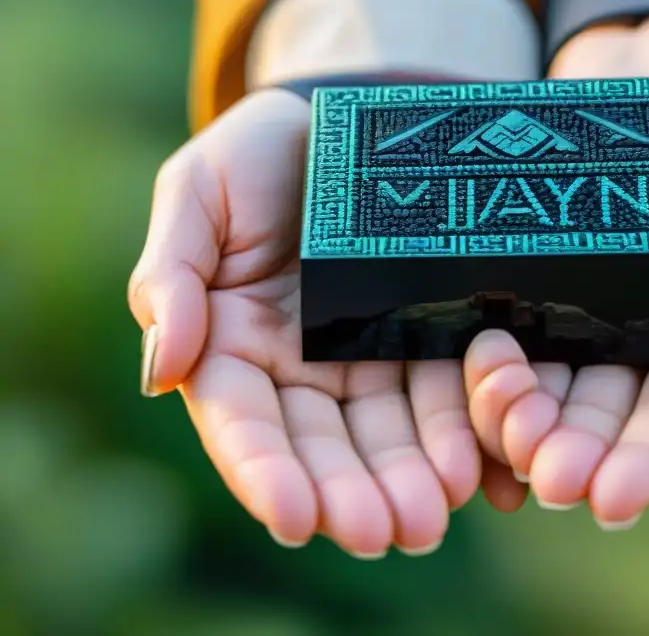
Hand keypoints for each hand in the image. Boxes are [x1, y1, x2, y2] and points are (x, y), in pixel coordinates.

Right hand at [128, 89, 521, 556]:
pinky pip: (444, 388)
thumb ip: (172, 276)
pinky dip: (461, 429)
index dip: (267, 473)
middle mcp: (301, 368)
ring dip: (411, 477)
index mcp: (232, 346)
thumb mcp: (197, 194)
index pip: (243, 424)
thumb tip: (162, 371)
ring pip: (388, 431)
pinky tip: (482, 465)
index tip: (297, 519)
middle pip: (325, 444)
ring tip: (439, 516)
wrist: (340, 117)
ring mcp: (368, 356)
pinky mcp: (426, 334)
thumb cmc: (254, 153)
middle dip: (354, 493)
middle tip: (390, 534)